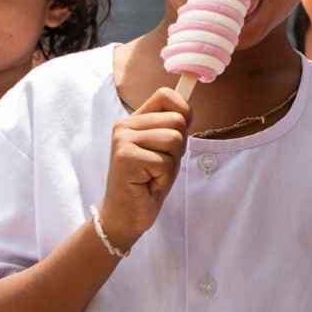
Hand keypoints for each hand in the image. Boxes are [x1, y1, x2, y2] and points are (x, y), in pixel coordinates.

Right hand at [97, 86, 189, 253]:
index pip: (165, 95)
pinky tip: (148, 184)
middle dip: (178, 148)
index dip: (183, 111)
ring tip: (153, 175)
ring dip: (170, 164)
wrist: (125, 216)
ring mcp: (123, 140)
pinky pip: (165, 162)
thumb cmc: (148, 183)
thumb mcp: (165, 150)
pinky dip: (163, 178)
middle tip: (159, 165)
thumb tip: (189, 110)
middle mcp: (125, 125)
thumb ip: (173, 128)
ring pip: (173, 139)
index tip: (181, 132)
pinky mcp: (125, 157)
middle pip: (176, 121)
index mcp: (134, 120)